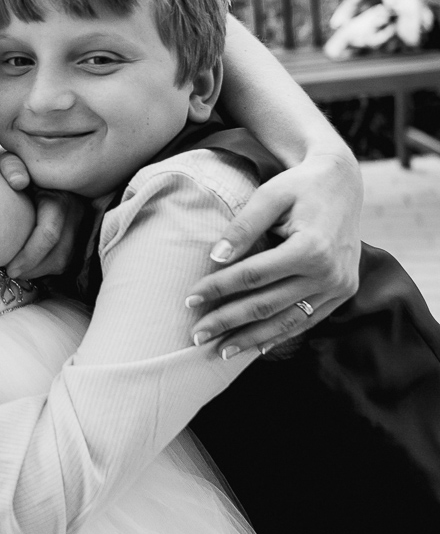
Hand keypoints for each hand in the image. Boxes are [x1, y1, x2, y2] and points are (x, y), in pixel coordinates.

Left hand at [0, 154, 84, 281]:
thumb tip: (19, 182)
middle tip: (9, 272)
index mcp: (60, 196)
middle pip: (59, 254)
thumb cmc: (20, 166)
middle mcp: (77, 212)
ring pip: (66, 260)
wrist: (41, 166)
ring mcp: (83, 224)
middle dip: (33, 269)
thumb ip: (11, 166)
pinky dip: (49, 267)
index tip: (10, 269)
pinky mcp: (82, 233)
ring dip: (41, 271)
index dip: (29, 256)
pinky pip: (69, 259)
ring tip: (18, 270)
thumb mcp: (12, 158)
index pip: (50, 234)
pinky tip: (31, 265)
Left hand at [187, 153, 361, 358]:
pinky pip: (307, 320)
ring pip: (288, 321)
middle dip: (228, 322)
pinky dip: (280, 334)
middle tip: (197, 335)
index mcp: (312, 247)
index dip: (218, 288)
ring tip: (221, 351)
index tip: (190, 299)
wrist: (343, 182)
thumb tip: (215, 257)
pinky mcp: (343, 292)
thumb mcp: (270, 195)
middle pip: (267, 304)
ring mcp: (340, 286)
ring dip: (252, 338)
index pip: (253, 276)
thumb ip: (243, 227)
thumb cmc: (300, 186)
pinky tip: (256, 346)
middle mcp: (329, 273)